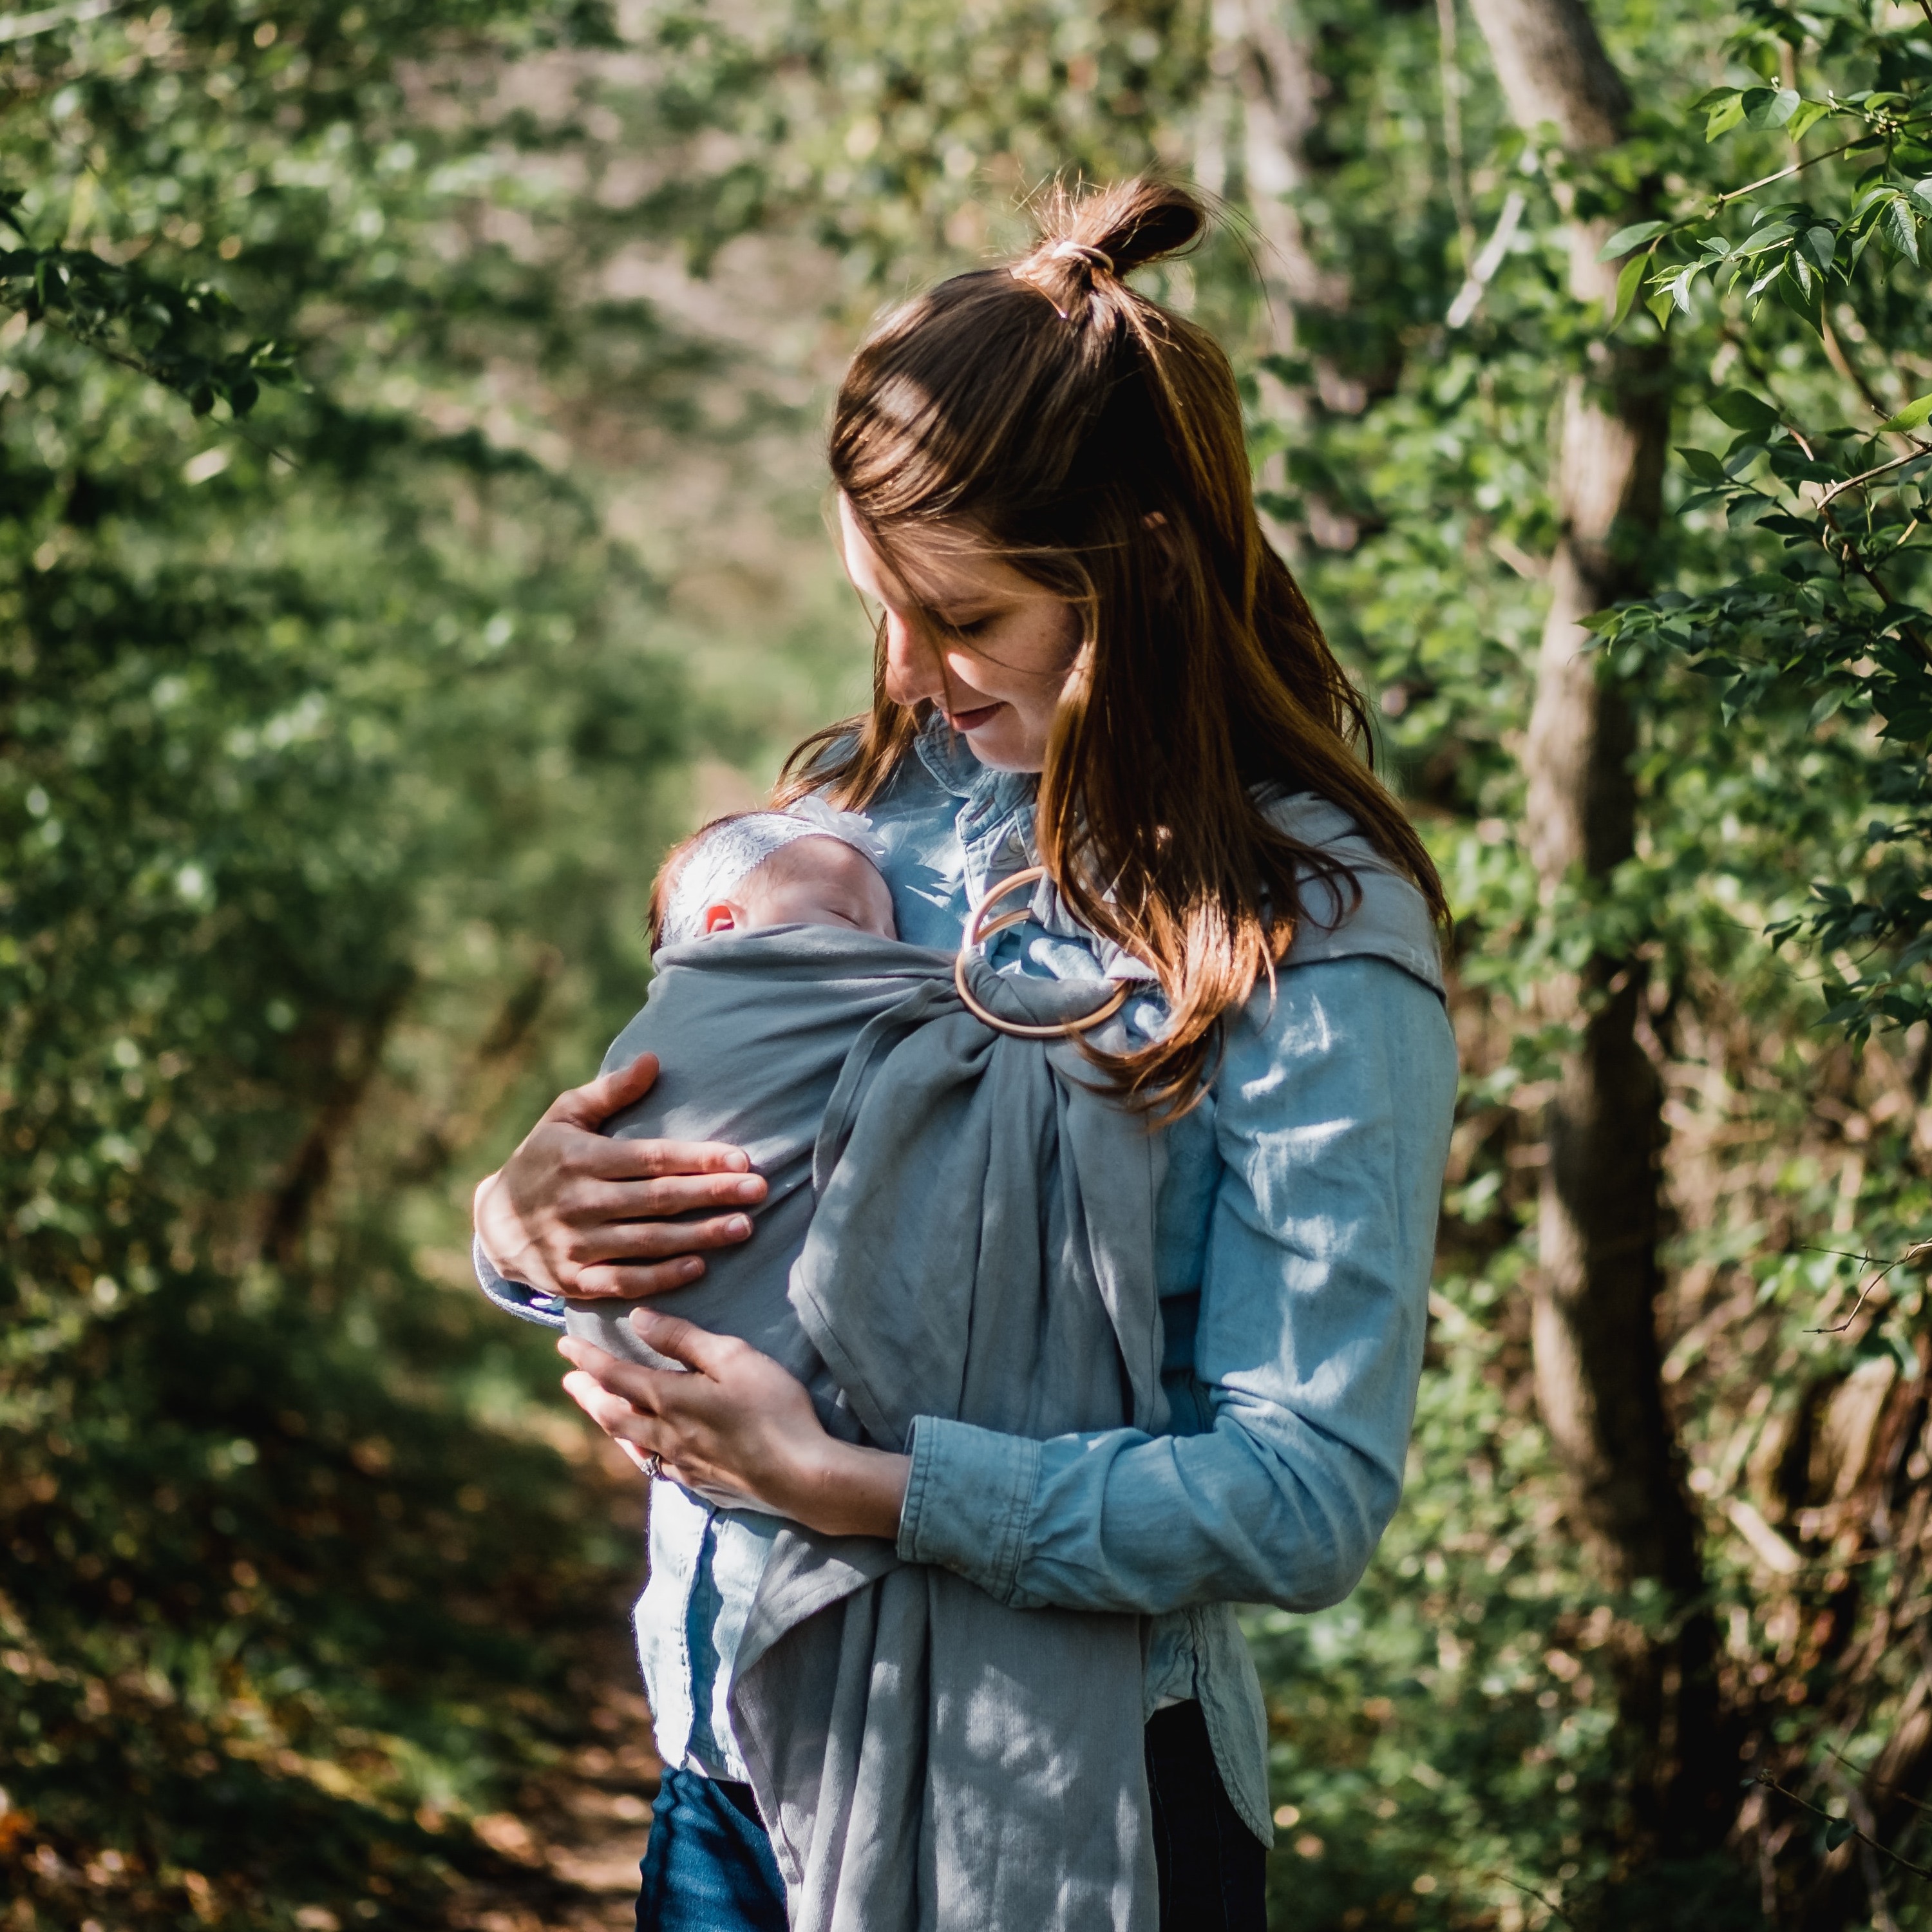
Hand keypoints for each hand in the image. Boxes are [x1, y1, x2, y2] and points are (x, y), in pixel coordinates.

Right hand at [472, 1052, 766, 1298]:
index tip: (742, 1158)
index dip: (698, 1159)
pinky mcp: (573, 1281)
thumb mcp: (565, 1116)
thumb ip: (610, 1091)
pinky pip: (624, 1282)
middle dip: (712, 1194)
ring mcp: (576, 1245)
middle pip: (658, 1199)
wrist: (493, 1222)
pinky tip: (698, 1266)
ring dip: (699, 1236)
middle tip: (760, 1191)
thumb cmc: (543, 1158)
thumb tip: (653, 1059)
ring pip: (648, 1242)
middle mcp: (579, 1202)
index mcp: (581, 1159)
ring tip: (744, 1227)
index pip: (651, 1158)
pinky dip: (661, 1277)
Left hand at [559, 1310, 910, 1539]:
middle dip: (588, 1393)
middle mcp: (665, 1434)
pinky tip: (645, 1450)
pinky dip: (638, 1450)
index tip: (564, 1345)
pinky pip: (655, 1465)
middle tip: (568, 1380)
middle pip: (612, 1412)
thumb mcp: (733, 1358)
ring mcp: (681, 1463)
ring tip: (597, 1410)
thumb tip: (638, 1319)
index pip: (616, 1375)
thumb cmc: (772, 1408)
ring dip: (607, 1421)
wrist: (800, 1475)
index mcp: (669, 1399)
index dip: (587, 1359)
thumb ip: (683, 1338)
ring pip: (629, 1442)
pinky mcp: (701, 1483)